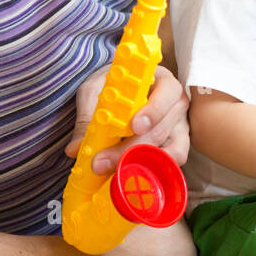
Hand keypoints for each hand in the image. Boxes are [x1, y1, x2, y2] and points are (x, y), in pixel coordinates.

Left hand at [66, 64, 190, 173]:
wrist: (118, 93)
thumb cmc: (112, 88)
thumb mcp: (95, 92)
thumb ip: (87, 118)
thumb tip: (76, 148)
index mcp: (162, 81)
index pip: (168, 92)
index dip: (153, 110)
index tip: (134, 126)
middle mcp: (176, 104)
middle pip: (162, 128)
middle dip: (131, 148)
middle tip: (102, 161)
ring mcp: (179, 128)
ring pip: (170, 150)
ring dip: (140, 163)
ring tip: (113, 171)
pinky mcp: (177, 147)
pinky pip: (171, 163)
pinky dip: (152, 171)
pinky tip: (128, 174)